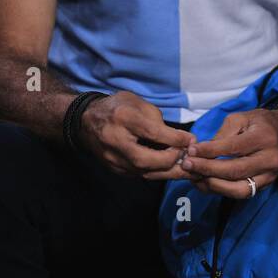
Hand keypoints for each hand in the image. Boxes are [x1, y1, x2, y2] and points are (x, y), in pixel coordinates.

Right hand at [77, 91, 196, 177]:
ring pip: (144, 173)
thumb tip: (180, 138)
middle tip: (188, 156)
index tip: (192, 140)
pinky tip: (172, 170)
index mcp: (122, 118)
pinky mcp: (114, 169)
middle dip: (171, 160)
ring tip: (188, 169)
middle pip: (146, 160)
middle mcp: (115, 140)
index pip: (153, 132)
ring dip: (168, 172)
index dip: (175, 139)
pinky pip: (140, 175)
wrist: (86, 121)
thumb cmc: (117, 108)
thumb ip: (157, 119)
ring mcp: (112, 158)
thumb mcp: (137, 102)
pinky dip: (158, 173)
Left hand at [176, 107, 277, 197]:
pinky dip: (221, 190)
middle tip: (187, 165)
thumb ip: (224, 133)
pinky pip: (242, 193)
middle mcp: (269, 159)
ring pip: (239, 189)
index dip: (210, 151)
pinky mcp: (265, 185)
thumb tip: (203, 150)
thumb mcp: (243, 117)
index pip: (233, 147)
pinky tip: (206, 183)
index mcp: (264, 138)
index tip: (191, 151)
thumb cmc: (263, 123)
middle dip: (207, 170)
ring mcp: (269, 176)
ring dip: (213, 186)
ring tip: (194, 177)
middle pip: (235, 171)